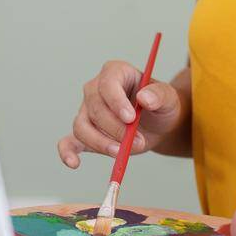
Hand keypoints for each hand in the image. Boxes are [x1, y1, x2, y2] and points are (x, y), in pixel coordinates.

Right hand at [57, 59, 184, 168]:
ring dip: (100, 143)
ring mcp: (86, 111)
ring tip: (121, 153)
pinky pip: (69, 142)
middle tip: (138, 141)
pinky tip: (74, 163)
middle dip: (115, 129)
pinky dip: (67, 152)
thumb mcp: (168, 98)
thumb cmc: (160, 105)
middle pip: (95, 108)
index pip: (107, 84)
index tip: (130, 118)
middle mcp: (95, 89)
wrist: (157, 123)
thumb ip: (159, 95)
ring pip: (82, 126)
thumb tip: (144, 98)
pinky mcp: (85, 133)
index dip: (116, 102)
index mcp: (115, 72)